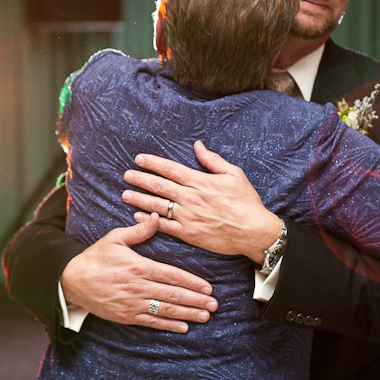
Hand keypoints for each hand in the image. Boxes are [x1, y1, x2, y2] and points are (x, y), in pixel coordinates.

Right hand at [60, 213, 217, 332]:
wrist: (71, 280)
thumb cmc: (95, 257)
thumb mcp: (115, 238)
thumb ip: (139, 230)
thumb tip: (157, 216)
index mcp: (138, 266)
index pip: (171, 275)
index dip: (192, 282)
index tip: (208, 287)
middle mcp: (137, 287)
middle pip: (172, 295)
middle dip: (196, 300)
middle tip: (214, 305)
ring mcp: (132, 303)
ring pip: (165, 310)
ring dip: (187, 314)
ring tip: (205, 316)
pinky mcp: (126, 316)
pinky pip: (151, 321)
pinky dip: (168, 325)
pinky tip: (183, 327)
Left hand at [122, 140, 280, 263]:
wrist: (254, 231)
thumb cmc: (246, 202)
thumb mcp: (234, 174)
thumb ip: (212, 160)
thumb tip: (198, 145)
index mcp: (201, 182)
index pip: (170, 169)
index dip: (152, 163)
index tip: (139, 159)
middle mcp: (191, 198)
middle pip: (159, 186)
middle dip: (140, 179)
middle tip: (126, 175)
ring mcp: (189, 217)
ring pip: (158, 206)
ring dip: (140, 199)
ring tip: (126, 194)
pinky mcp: (189, 234)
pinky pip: (165, 227)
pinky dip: (149, 221)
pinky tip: (137, 217)